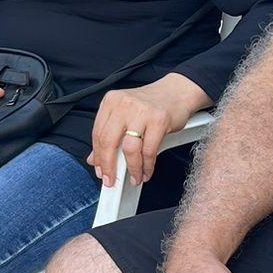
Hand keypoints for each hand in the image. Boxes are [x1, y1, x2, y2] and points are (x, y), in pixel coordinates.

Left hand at [87, 72, 207, 186]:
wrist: (177, 91)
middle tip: (111, 180)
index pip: (97, 134)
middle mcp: (123, 104)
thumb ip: (108, 135)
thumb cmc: (151, 104)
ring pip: (129, 149)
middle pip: (108, 141)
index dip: (98, 157)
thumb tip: (94, 159)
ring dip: (132, 169)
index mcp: (111, 102)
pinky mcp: (159, 120)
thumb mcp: (125, 115)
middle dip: (109, 166)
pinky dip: (147, 165)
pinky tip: (147, 170)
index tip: (101, 171)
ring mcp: (141, 111)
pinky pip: (149, 150)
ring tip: (135, 177)